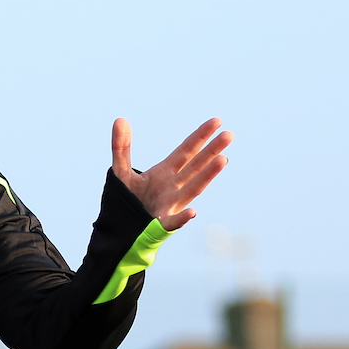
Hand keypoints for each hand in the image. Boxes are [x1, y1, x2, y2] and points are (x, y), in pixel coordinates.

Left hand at [112, 117, 230, 231]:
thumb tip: (119, 120)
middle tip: (229, 135)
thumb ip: (121, 148)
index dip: (200, 136)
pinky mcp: (160, 224)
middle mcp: (173, 186)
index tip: (217, 121)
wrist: (122, 228)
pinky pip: (172, 222)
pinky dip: (181, 219)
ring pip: (192, 188)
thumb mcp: (121, 172)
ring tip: (223, 160)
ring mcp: (170, 205)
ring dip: (207, 175)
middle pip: (196, 166)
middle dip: (211, 151)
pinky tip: (192, 213)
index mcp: (165, 172)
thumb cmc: (128, 200)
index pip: (187, 150)